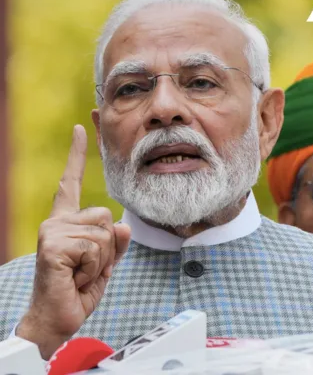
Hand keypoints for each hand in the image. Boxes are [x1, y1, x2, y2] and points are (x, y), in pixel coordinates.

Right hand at [17, 125, 130, 358]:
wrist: (57, 320)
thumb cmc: (77, 290)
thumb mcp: (104, 263)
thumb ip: (115, 243)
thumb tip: (123, 224)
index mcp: (67, 222)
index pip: (71, 182)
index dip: (77, 154)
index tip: (80, 128)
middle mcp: (57, 221)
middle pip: (107, 216)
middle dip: (108, 248)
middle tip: (86, 268)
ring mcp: (53, 230)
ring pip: (105, 232)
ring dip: (101, 261)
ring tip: (80, 274)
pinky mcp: (53, 244)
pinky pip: (96, 248)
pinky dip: (94, 269)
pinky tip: (73, 277)